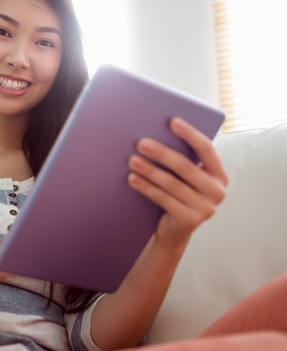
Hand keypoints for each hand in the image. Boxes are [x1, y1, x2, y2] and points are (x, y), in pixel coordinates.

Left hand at [127, 117, 228, 246]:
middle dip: (161, 153)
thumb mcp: (183, 177)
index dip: (190, 134)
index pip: (206, 149)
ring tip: (132, 160)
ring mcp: (206, 207)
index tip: (172, 121)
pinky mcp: (191, 220)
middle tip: (141, 143)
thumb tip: (155, 134)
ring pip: (172, 183)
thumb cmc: (176, 195)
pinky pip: (164, 199)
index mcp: (219, 174)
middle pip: (185, 166)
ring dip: (150, 170)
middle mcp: (217, 191)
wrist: (173, 230)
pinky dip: (146, 187)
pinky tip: (133, 178)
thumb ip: (181, 159)